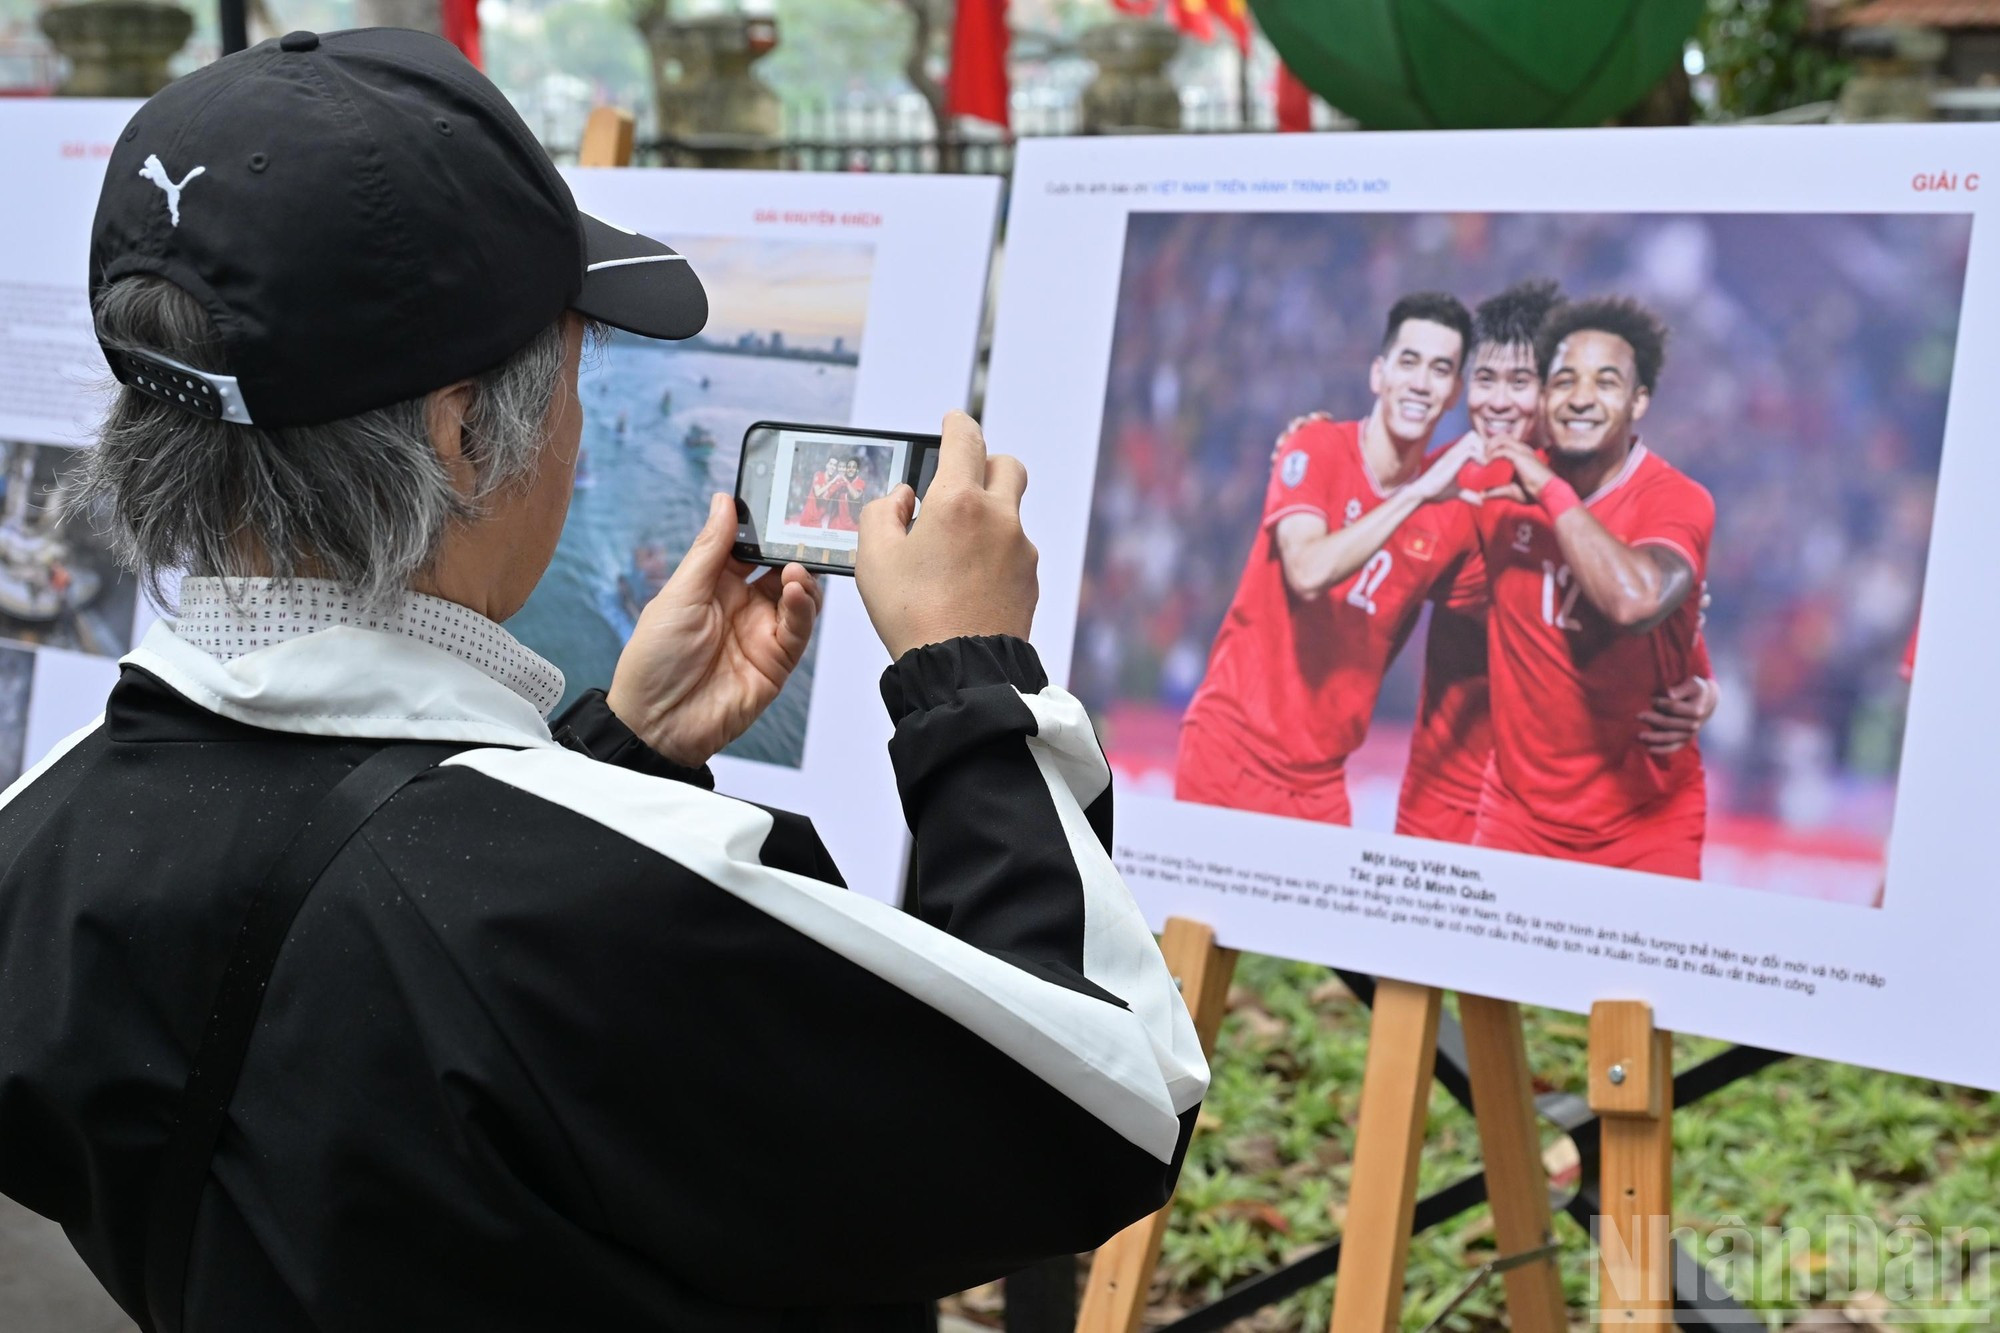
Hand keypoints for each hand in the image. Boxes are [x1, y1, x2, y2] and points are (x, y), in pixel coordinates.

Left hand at [606, 492, 821, 766]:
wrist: (657, 724)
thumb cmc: (654, 660)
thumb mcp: (679, 595)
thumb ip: (710, 549)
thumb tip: (724, 502)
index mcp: (714, 585)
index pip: (747, 547)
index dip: (762, 526)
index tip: (778, 503)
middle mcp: (741, 606)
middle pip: (779, 568)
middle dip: (792, 548)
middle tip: (804, 530)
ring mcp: (761, 632)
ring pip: (797, 596)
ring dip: (801, 578)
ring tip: (796, 569)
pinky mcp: (777, 660)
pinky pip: (799, 628)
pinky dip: (804, 607)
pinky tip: (797, 593)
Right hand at [856, 410, 1036, 660]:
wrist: (962, 670)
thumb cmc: (912, 613)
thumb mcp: (873, 558)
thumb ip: (882, 512)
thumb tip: (904, 498)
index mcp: (959, 501)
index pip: (965, 439)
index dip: (957, 423)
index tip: (953, 420)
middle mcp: (999, 517)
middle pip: (1007, 466)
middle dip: (985, 463)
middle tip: (960, 481)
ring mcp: (1021, 549)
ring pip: (1010, 513)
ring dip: (987, 516)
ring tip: (953, 549)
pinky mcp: (1030, 580)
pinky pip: (1014, 551)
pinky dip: (995, 553)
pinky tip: (969, 581)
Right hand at [1412, 432, 1482, 502]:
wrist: (1422, 493)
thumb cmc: (1435, 492)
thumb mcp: (1456, 493)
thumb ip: (1468, 495)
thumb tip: (1480, 503)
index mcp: (1456, 458)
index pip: (1471, 442)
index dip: (1483, 448)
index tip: (1488, 461)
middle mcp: (1455, 453)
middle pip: (1474, 436)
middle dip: (1485, 445)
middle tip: (1488, 459)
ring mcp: (1453, 455)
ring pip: (1473, 439)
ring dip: (1483, 449)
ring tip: (1486, 463)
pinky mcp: (1452, 461)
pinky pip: (1470, 451)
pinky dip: (1479, 457)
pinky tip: (1482, 466)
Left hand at [1481, 437, 1556, 503]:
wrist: (1547, 491)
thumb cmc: (1533, 492)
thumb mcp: (1511, 490)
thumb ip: (1496, 491)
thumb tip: (1482, 495)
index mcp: (1523, 453)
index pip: (1505, 441)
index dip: (1492, 447)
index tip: (1483, 458)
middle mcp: (1522, 449)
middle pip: (1502, 437)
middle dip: (1489, 445)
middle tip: (1482, 458)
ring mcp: (1522, 451)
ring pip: (1501, 439)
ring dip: (1489, 448)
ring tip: (1484, 460)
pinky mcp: (1520, 456)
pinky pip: (1501, 450)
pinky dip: (1492, 456)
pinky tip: (1487, 464)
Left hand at [1638, 675, 1719, 756]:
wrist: (1706, 702)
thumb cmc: (1695, 691)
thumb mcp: (1693, 684)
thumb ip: (1681, 689)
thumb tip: (1669, 694)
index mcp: (1696, 710)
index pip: (1674, 707)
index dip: (1661, 703)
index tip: (1651, 699)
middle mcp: (1694, 725)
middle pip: (1669, 723)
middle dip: (1653, 719)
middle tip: (1638, 715)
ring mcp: (1690, 734)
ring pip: (1670, 738)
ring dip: (1654, 737)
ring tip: (1640, 735)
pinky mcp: (1685, 741)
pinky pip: (1673, 748)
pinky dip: (1661, 750)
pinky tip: (1649, 749)